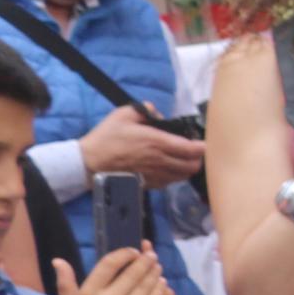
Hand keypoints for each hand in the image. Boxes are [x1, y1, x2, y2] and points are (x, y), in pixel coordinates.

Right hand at [50, 247, 165, 294]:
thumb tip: (59, 260)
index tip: (133, 251)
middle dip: (145, 261)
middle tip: (151, 256)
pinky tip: (161, 284)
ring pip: (147, 284)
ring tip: (157, 267)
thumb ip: (65, 282)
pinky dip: (159, 290)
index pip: (110, 263)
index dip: (125, 254)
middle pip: (133, 272)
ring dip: (154, 273)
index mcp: (88, 294)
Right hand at [80, 105, 207, 185]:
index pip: (190, 149)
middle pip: (192, 165)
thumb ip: (145, 110)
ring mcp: (154, 174)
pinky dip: (175, 176)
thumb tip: (159, 114)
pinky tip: (170, 168)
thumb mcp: (123, 114)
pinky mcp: (148, 184)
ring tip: (185, 160)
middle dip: (198, 158)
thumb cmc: (106, 137)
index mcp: (156, 142)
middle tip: (195, 151)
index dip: (202, 147)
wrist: (90, 162)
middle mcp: (159, 160)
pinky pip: (170, 183)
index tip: (204, 142)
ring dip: (188, 168)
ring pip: (183, 176)